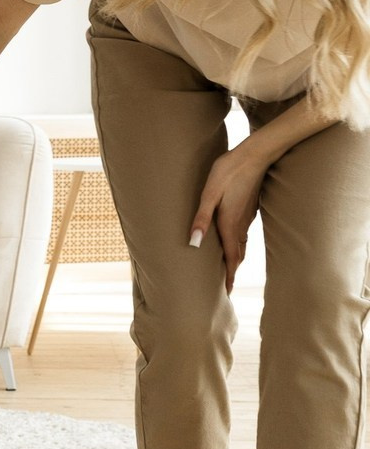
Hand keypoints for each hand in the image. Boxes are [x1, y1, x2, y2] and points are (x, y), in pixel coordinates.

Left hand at [188, 147, 265, 293]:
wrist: (255, 154)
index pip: (231, 258)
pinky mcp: (249, 208)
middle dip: (231, 272)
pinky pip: (243, 234)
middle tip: (225, 288)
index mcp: (230, 224)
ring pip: (241, 245)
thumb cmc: (228, 172)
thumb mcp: (209, 194)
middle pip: (237, 255)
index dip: (228, 276)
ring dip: (235, 259)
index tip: (225, 294)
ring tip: (227, 270)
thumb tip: (193, 244)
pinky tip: (232, 243)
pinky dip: (238, 246)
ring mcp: (247, 217)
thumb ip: (201, 219)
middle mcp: (241, 225)